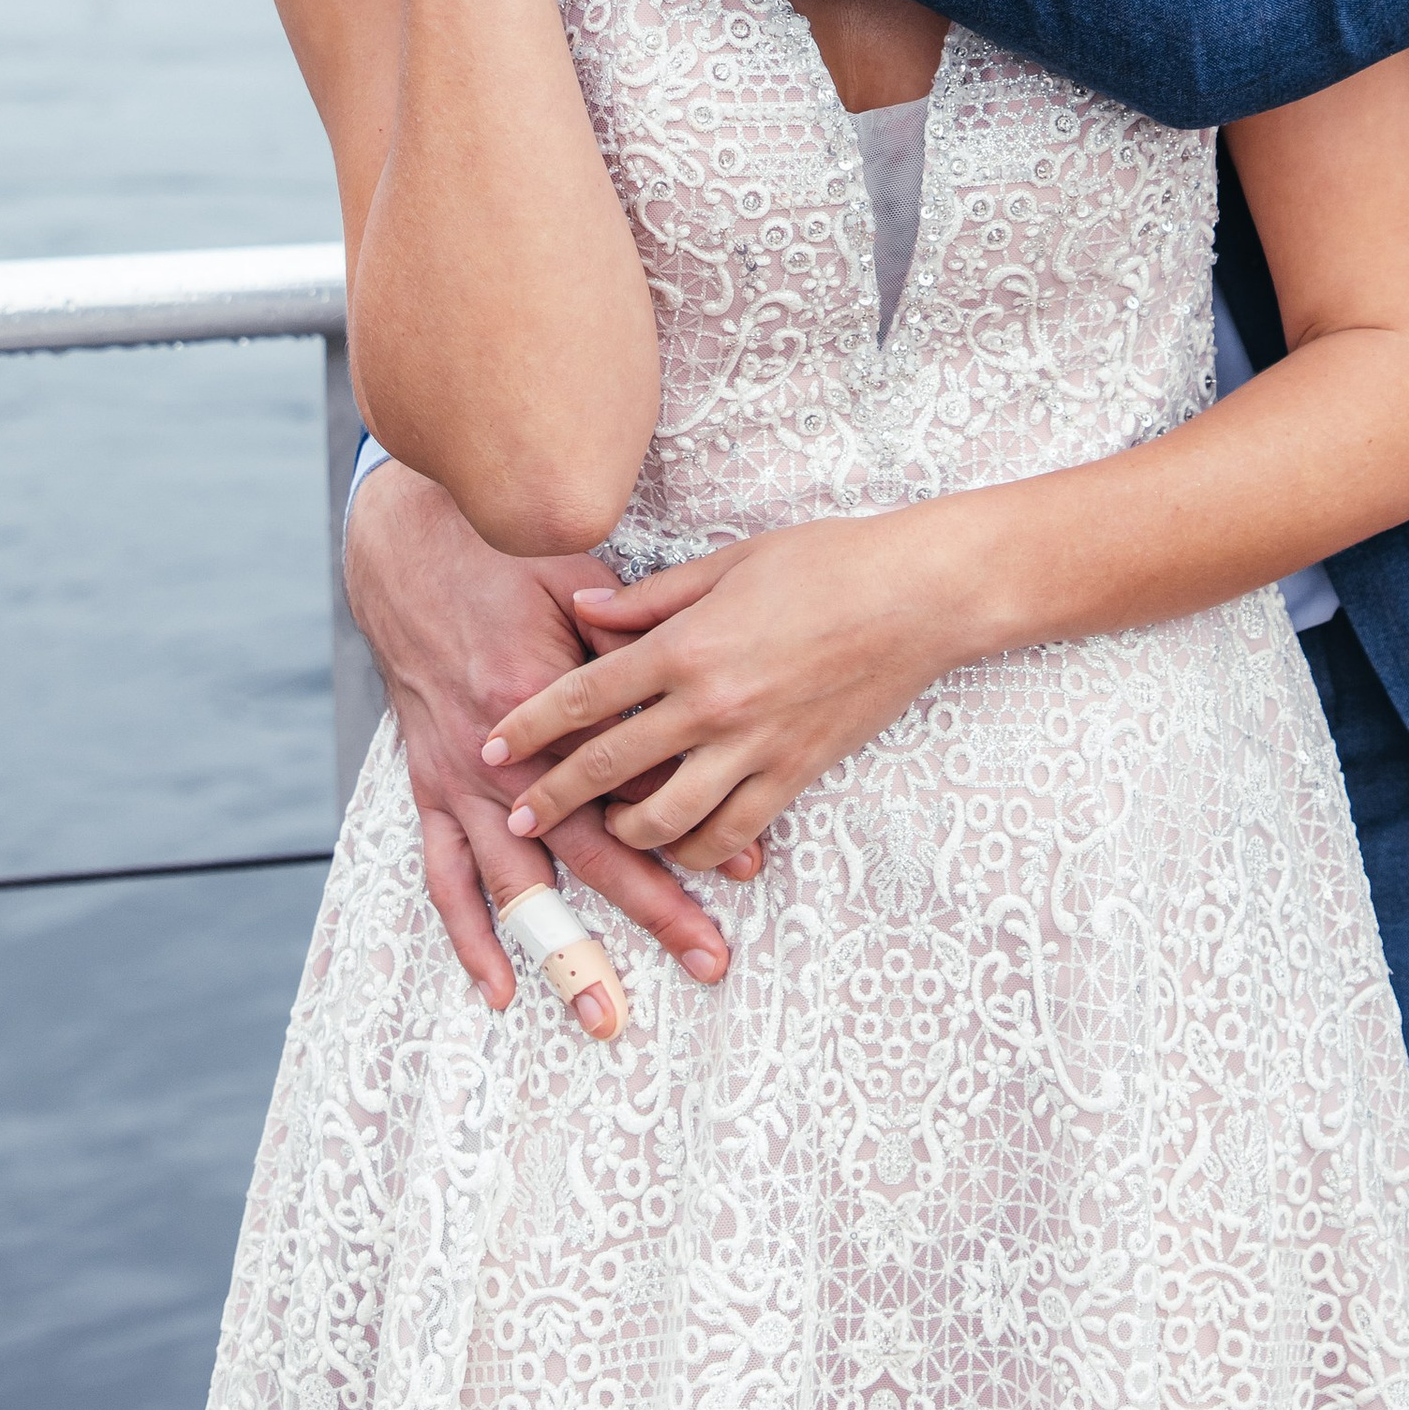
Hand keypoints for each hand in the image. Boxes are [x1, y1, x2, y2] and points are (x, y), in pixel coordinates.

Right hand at [344, 465, 759, 1023]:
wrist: (413, 547)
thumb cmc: (510, 560)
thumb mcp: (581, 582)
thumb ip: (633, 639)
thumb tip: (699, 685)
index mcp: (548, 698)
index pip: (633, 778)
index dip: (692, 825)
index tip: (751, 868)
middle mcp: (503, 755)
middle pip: (588, 848)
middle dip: (653, 909)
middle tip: (709, 960)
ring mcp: (461, 780)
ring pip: (519, 883)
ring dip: (563, 952)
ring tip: (605, 1012)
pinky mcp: (430, 789)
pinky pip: (445, 877)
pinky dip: (470, 937)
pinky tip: (502, 990)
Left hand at [482, 508, 980, 870]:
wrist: (919, 596)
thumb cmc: (827, 561)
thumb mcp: (731, 561)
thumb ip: (651, 597)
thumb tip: (583, 608)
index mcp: (688, 645)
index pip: (585, 694)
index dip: (530, 725)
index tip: (490, 748)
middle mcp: (712, 705)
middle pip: (609, 765)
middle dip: (553, 796)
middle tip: (517, 816)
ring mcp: (756, 747)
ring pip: (666, 819)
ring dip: (623, 833)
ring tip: (604, 832)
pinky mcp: (796, 774)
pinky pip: (730, 833)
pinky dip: (696, 848)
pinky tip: (679, 844)